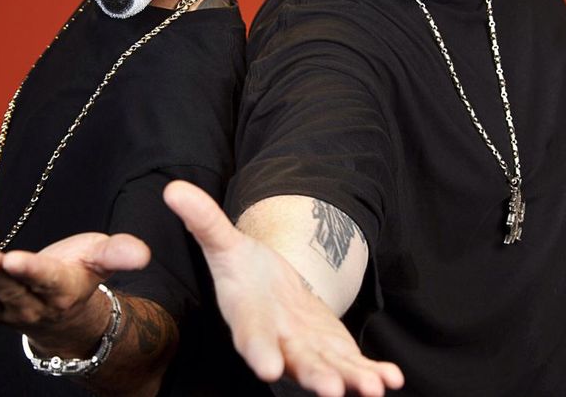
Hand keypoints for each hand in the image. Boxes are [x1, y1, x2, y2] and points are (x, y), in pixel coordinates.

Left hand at [0, 233, 149, 354]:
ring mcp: (8, 312)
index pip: (45, 280)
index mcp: (64, 290)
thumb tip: (144, 254)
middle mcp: (34, 306)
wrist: (64, 309)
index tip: (14, 259)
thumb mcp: (102, 257)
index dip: (30, 271)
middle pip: (12, 290)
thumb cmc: (82, 272)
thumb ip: (119, 253)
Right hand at [164, 180, 403, 396]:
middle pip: (295, 362)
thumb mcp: (224, 243)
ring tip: (374, 388)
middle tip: (331, 390)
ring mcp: (308, 350)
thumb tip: (173, 187)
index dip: (259, 351)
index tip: (266, 368)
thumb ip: (204, 221)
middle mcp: (278, 341)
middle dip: (313, 376)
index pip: (251, 336)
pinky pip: (352, 364)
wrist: (267, 288)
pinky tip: (392, 378)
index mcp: (250, 317)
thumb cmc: (242, 270)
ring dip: (351, 379)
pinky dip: (372, 372)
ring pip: (329, 368)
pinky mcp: (332, 349)